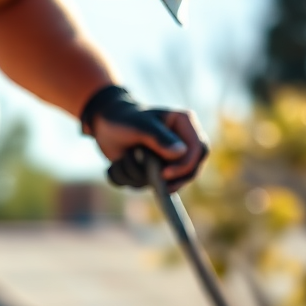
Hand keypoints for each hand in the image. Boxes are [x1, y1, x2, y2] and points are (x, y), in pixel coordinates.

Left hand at [82, 87, 207, 191]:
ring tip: (125, 158)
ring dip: (143, 177)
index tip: (164, 175)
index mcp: (184, 124)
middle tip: (155, 184)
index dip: (185, 166)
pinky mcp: (158, 171)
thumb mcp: (140, 126)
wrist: (105, 126)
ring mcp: (170, 158)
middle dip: (172, 180)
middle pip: (192, 170)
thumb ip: (160, 139)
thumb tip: (181, 153)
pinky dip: (135, 180)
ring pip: (170, 182)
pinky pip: (153, 186)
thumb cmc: (123, 119)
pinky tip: (122, 165)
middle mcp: (182, 142)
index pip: (199, 149)